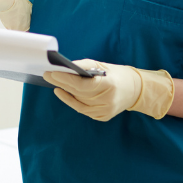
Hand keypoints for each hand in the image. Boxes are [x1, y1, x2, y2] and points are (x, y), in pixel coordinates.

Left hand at [43, 60, 174, 121]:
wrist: (135, 90)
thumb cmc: (117, 75)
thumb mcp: (102, 66)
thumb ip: (84, 66)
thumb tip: (65, 67)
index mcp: (109, 85)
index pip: (82, 85)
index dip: (65, 79)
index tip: (52, 72)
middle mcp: (108, 100)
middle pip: (78, 93)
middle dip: (61, 83)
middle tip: (47, 75)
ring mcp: (106, 111)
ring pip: (79, 103)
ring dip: (65, 93)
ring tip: (55, 83)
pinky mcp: (103, 117)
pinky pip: (83, 110)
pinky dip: (72, 102)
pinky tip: (63, 93)